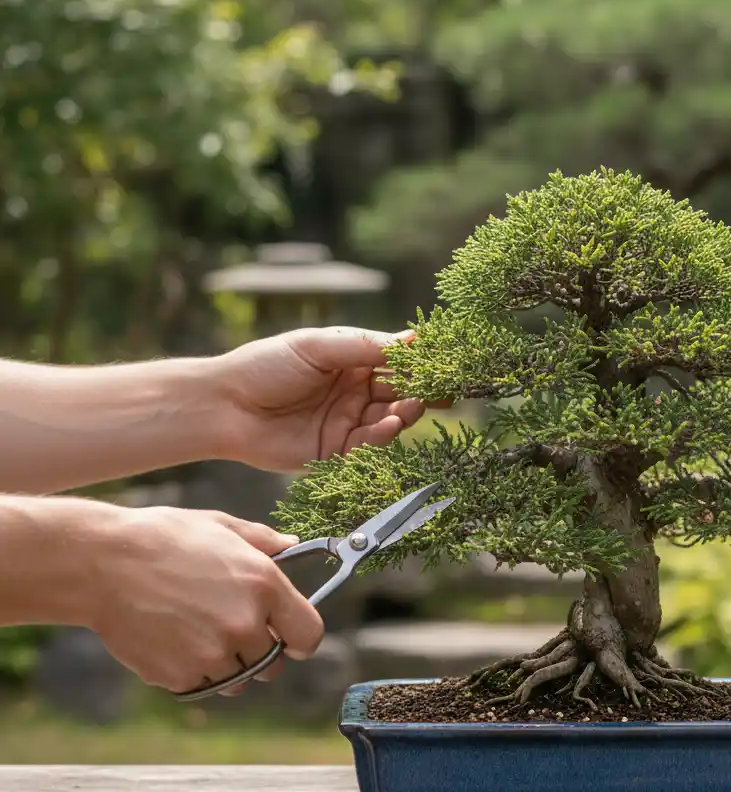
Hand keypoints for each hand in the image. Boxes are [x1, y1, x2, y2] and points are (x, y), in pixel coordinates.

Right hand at [85, 505, 323, 695]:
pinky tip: (174, 640)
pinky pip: (202, 686)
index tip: (289, 638)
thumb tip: (292, 545)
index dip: (300, 639)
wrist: (104, 563)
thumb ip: (264, 541)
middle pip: (272, 665)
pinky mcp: (180, 676)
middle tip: (229, 627)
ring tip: (197, 631)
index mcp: (265, 587)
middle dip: (259, 652)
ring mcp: (213, 655)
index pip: (309, 635)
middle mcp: (245, 626)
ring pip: (238, 680)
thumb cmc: (164, 538)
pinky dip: (194, 672)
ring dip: (227, 665)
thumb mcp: (222, 526)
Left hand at [210, 326, 428, 471]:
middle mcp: (355, 391)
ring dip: (405, 413)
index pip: (396, 360)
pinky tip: (390, 425)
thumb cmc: (265, 366)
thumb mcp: (317, 346)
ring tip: (413, 407)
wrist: (224, 406)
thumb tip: (414, 340)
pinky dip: (383, 436)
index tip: (446, 363)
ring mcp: (347, 421)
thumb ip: (365, 346)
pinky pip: (368, 445)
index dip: (422, 362)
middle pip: (400, 391)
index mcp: (352, 360)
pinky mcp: (336, 451)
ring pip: (389, 418)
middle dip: (422, 391)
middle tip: (443, 392)